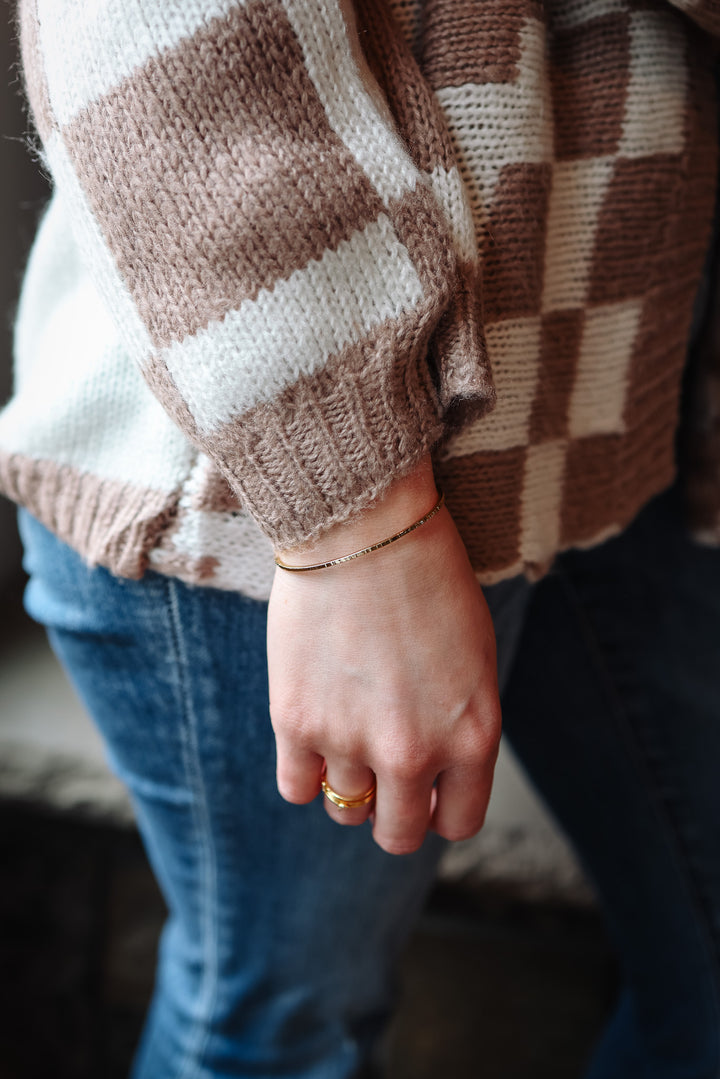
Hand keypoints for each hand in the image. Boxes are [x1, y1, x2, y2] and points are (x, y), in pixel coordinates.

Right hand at [267, 460, 500, 854]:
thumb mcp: (475, 660)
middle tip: (384, 776)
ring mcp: (351, 742)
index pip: (458, 823)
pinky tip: (313, 737)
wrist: (364, 527)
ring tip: (348, 732)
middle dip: (394, 812)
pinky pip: (297, 789)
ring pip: (346, 811)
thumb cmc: (429, 579)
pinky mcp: (296, 723)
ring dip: (349, 782)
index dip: (441, 810)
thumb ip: (460, 727)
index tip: (428, 789)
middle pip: (398, 834)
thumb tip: (433, 776)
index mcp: (474, 736)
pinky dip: (306, 773)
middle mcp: (414, 752)